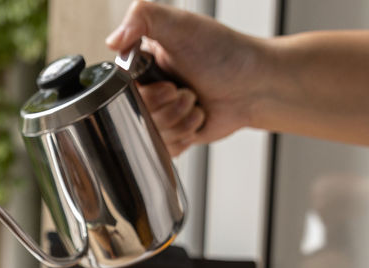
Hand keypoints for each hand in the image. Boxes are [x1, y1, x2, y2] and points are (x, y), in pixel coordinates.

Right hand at [107, 1, 266, 153]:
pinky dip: (183, 138)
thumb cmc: (224, 52)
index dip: (144, 94)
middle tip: (187, 91)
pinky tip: (197, 120)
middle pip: (134, 115)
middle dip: (166, 108)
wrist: (256, 85)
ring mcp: (162, 113)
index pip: (120, 88)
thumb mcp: (180, 24)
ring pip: (150, 134)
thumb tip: (112, 41)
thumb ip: (141, 16)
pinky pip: (164, 148)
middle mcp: (150, 88)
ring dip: (178, 122)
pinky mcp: (174, 134)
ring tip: (196, 104)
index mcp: (144, 63)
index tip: (167, 84)